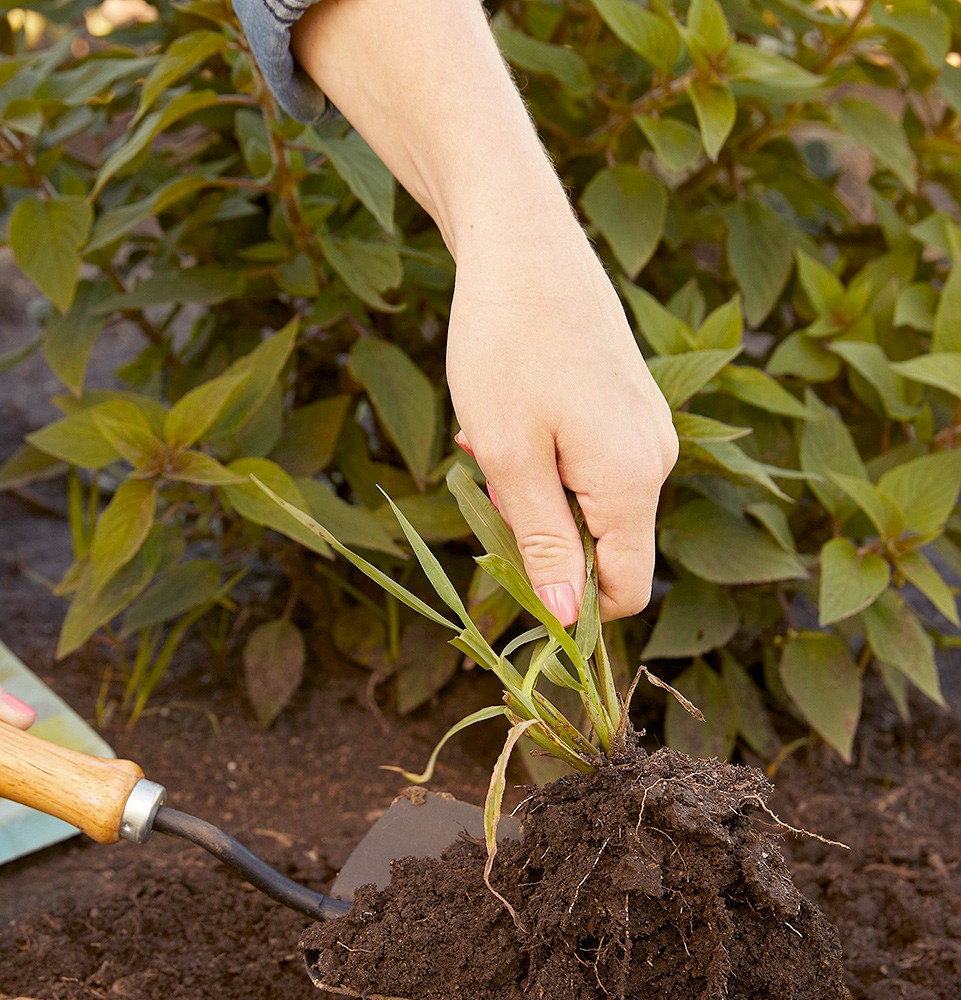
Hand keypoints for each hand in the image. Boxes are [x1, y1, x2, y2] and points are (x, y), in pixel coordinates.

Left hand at [448, 228, 677, 624]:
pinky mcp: (627, 403)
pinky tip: (507, 416)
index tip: (508, 576)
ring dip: (533, 491)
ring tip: (490, 439)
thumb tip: (565, 616)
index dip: (571, 606)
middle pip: (604, 547)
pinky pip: (588, 462)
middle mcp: (657, 458)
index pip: (626, 590)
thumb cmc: (505, 346)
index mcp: (633, 481)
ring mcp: (646, 427)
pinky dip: (542, 457)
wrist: (521, 241)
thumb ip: (543, 542)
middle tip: (486, 481)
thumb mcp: (512, 458)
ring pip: (589, 503)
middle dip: (539, 535)